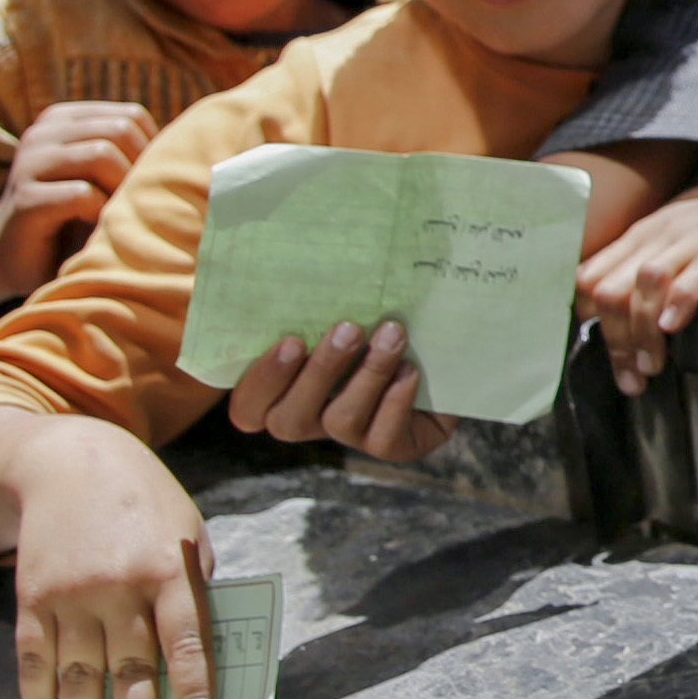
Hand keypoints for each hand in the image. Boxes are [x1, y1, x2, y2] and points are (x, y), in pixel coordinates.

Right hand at [0, 98, 156, 290]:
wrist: (6, 261)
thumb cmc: (70, 220)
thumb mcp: (102, 180)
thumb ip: (133, 158)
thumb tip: (208, 147)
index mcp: (64, 120)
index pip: (132, 117)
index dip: (151, 152)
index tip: (143, 187)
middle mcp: (44, 133)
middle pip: (120, 130)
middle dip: (139, 169)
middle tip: (135, 205)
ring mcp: (30, 162)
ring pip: (102, 154)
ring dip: (121, 191)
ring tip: (117, 218)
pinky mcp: (25, 199)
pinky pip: (82, 194)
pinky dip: (102, 215)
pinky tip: (97, 233)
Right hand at [6, 416, 217, 698]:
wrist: (74, 462)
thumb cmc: (148, 507)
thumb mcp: (189, 536)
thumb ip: (191, 594)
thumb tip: (190, 668)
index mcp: (171, 571)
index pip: (187, 647)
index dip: (193, 698)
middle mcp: (120, 586)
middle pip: (129, 667)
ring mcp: (72, 593)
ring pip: (77, 672)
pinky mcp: (32, 597)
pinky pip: (34, 659)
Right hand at [223, 318, 443, 465]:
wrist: (448, 344)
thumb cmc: (381, 314)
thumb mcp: (348, 306)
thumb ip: (317, 301)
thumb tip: (296, 254)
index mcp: (285, 389)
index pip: (249, 407)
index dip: (261, 382)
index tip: (291, 340)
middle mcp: (312, 419)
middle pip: (288, 421)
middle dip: (318, 373)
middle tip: (348, 328)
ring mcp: (352, 435)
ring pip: (341, 422)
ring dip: (367, 375)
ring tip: (392, 334)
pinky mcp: (393, 444)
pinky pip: (383, 439)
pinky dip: (396, 401)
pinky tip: (411, 370)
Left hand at [580, 121, 697, 391]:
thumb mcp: (663, 242)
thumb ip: (631, 271)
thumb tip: (592, 312)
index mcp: (636, 239)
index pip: (589, 282)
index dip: (586, 324)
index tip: (601, 358)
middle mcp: (656, 237)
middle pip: (612, 290)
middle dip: (616, 341)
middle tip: (632, 379)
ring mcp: (691, 239)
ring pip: (646, 283)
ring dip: (643, 331)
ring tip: (652, 366)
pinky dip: (681, 299)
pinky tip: (674, 325)